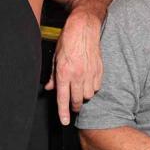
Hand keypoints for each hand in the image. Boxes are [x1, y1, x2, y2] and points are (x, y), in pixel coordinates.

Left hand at [45, 10, 102, 125]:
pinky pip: (96, 87)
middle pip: (77, 100)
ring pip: (88, 95)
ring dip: (84, 96)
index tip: (65, 121)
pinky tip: (88, 82)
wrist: (84, 27)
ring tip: (80, 89)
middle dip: (74, 106)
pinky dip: (92, 88)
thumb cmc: (68, 39)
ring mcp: (90, 73)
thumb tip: (50, 87)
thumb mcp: (55, 57)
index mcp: (64, 72)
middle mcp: (77, 75)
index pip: (63, 98)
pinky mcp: (99, 70)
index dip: (64, 112)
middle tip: (73, 105)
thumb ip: (53, 75)